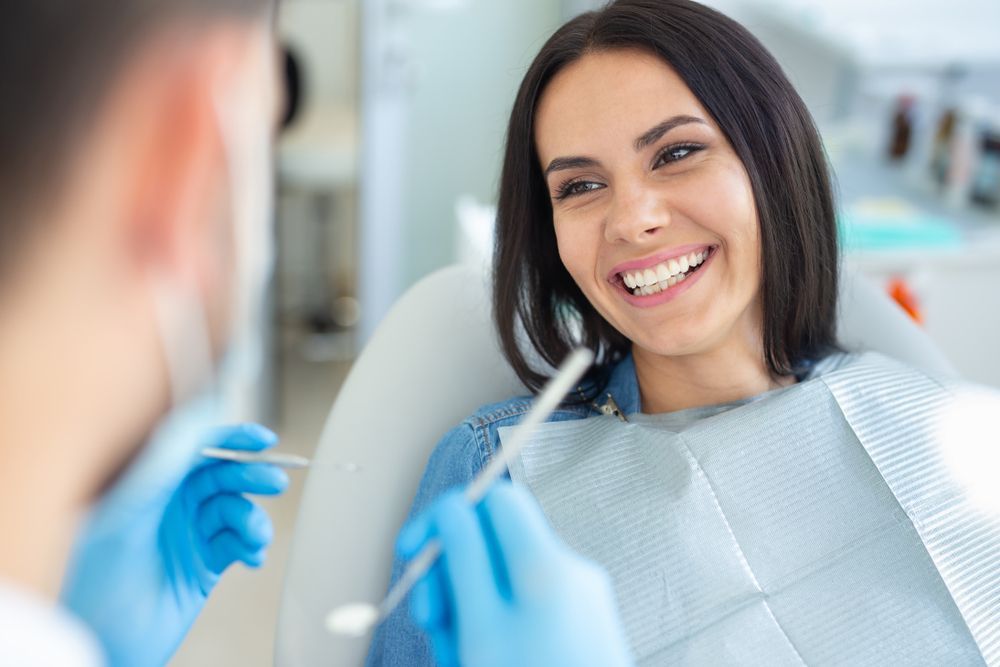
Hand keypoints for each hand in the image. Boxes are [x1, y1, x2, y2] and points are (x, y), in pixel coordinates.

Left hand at [62, 424, 287, 666]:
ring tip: (254, 536)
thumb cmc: (93, 580)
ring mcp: (187, 535)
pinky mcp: (204, 566)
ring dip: (253, 520)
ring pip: (236, 511)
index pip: (193, 447)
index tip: (260, 439)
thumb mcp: (128, 511)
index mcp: (144, 485)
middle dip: (252, 477)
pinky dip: (253, 547)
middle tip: (275, 482)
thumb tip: (200, 416)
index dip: (228, 438)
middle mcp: (167, 506)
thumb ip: (165, 461)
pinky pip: (240, 544)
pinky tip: (252, 556)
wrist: (102, 642)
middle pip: (222, 477)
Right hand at [398, 482, 633, 666]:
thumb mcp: (480, 626)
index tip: (413, 549)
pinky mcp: (581, 627)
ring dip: (467, 613)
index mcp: (545, 563)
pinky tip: (480, 662)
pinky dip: (494, 631)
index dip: (448, 515)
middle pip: (493, 543)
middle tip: (432, 622)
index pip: (493, 498)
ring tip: (459, 658)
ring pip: (503, 584)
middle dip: (451, 576)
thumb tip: (452, 506)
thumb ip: (464, 556)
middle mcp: (570, 572)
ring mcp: (580, 601)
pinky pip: (525, 612)